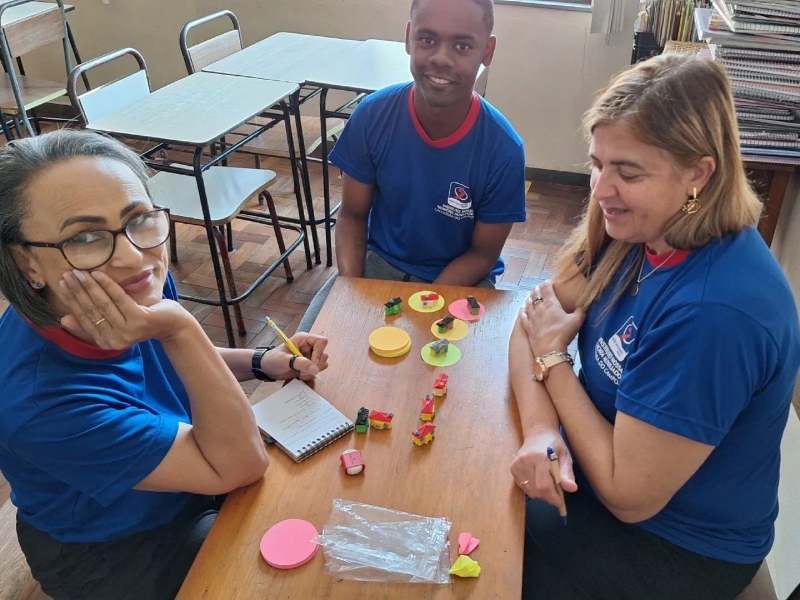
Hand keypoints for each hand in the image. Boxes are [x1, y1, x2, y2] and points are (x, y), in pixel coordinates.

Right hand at [59, 270, 190, 349]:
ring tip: (80, 272)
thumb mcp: (116, 321)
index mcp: (106, 342)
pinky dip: (107, 285)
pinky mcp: (139, 320)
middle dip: (78, 291)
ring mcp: (127, 332)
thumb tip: (65, 319)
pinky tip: (98, 274)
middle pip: (92, 311)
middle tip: (68, 275)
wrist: (172, 325)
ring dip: (89, 286)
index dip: (72, 301)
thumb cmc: (142, 319)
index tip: (62, 284)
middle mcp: (115, 340)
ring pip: (103, 304)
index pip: (84, 319)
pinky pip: (119, 299)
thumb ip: (94, 321)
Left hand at [261, 333, 328, 380]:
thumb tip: (315, 369)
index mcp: (304, 339)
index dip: (319, 352)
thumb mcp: (284, 360)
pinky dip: (311, 375)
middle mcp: (310, 346)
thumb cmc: (273, 360)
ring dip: (312, 371)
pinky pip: (318, 370)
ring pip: (322, 363)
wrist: (268, 368)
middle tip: (302, 372)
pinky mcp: (310, 365)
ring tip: (300, 374)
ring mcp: (311, 356)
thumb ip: (299, 363)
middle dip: (315, 365)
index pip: (321, 341)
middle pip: (323, 354)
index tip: (312, 363)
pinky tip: (300, 375)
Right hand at [510, 428, 577, 508]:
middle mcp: (525, 461)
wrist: (538, 432)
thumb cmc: (554, 444)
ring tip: (547, 482)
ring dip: (540, 493)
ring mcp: (516, 465)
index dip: (553, 497)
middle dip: (548, 496)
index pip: (544, 486)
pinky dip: (532, 488)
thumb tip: (572, 489)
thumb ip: (567, 473)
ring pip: (529, 491)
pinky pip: (523, 487)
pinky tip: (537, 479)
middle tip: (555, 490)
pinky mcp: (512, 468)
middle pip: (536, 491)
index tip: (560, 502)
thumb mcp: (565, 456)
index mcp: (540, 457)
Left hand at [519, 281, 584, 356]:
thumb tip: (583, 307)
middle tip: (539, 287)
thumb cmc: (563, 333)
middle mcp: (539, 308)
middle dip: (537, 290)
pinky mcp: (527, 327)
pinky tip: (522, 309)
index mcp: (551, 304)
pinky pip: (522, 317)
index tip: (549, 282)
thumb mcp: (577, 321)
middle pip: (536, 295)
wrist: (550, 349)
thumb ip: (580, 311)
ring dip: (530, 298)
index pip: (546, 289)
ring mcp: (532, 318)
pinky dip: (522, 311)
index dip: (547, 283)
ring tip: (531, 295)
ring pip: (528, 304)